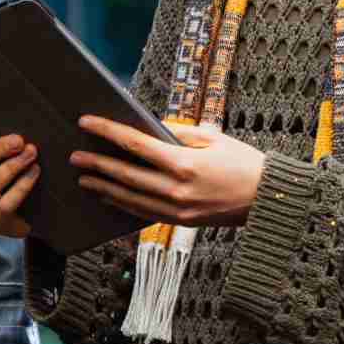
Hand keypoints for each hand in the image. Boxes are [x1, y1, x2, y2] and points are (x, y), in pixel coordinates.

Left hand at [72, 117, 264, 226]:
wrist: (268, 200)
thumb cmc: (244, 163)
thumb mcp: (213, 138)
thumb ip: (179, 133)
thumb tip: (150, 128)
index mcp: (184, 163)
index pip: (135, 144)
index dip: (107, 131)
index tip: (86, 122)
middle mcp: (176, 189)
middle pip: (125, 173)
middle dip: (96, 163)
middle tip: (74, 156)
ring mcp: (177, 209)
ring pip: (129, 197)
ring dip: (103, 186)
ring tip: (82, 177)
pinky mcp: (180, 221)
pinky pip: (143, 212)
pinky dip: (122, 203)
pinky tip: (108, 196)